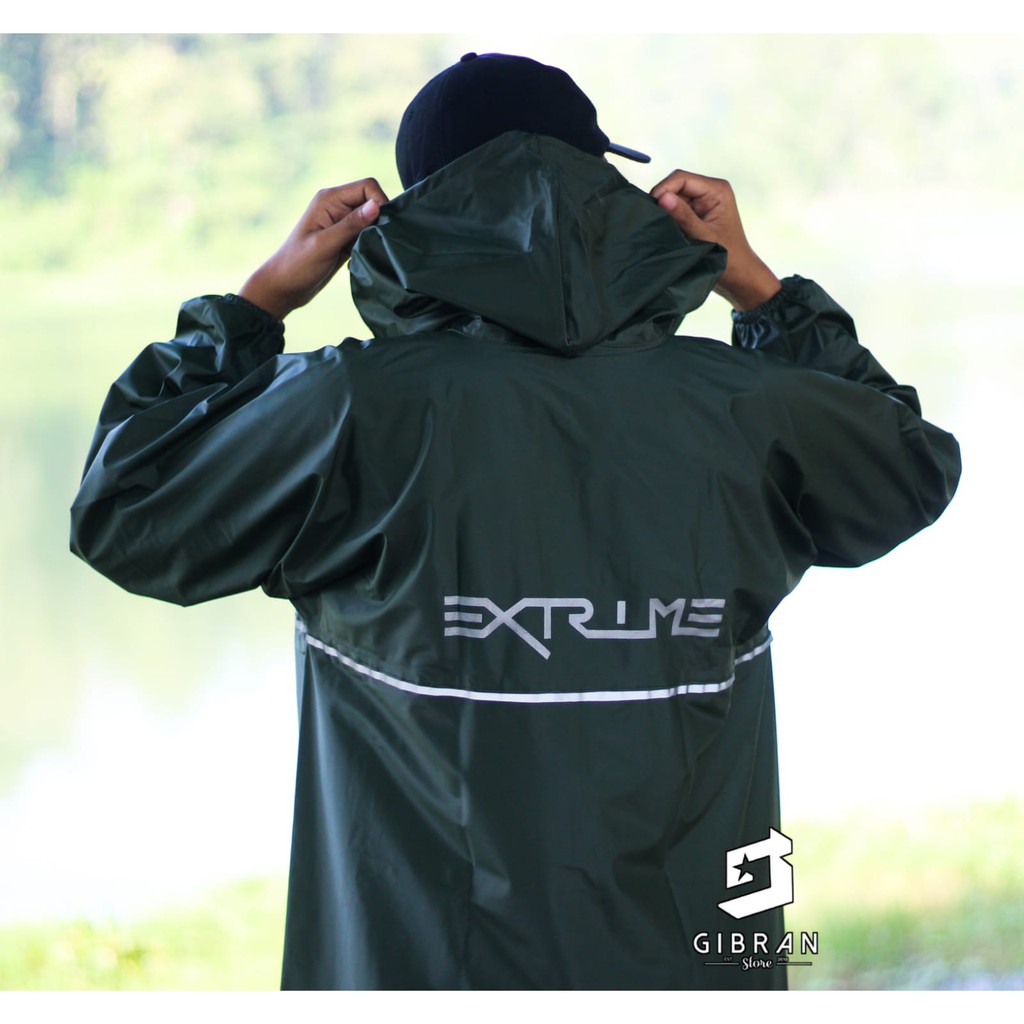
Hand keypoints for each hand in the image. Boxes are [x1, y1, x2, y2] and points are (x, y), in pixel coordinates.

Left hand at [239, 179, 388, 320]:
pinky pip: (367, 235)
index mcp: (330, 199)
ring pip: (373, 220)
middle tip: (376, 242)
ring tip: (369, 251)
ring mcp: (342, 223)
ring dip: (376, 234)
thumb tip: (377, 206)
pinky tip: (364, 258)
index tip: (381, 227)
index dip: (380, 202)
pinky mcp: (346, 239)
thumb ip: (351, 225)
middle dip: (380, 219)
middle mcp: (337, 206)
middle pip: (373, 202)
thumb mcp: (325, 244)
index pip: (367, 187)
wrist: (285, 288)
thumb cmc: (298, 265)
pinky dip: (370, 244)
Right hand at [651, 170, 780, 311]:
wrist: (739, 276)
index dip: (664, 189)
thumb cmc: (729, 258)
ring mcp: (702, 203)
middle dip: (663, 201)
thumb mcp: (705, 237)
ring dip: (665, 212)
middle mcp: (709, 191)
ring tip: (661, 228)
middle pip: (675, 186)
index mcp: (717, 190)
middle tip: (654, 221)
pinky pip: (675, 210)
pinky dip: (668, 219)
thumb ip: (684, 216)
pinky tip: (666, 230)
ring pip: (673, 199)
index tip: (652, 208)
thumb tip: (662, 198)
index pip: (682, 178)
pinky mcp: (696, 214)